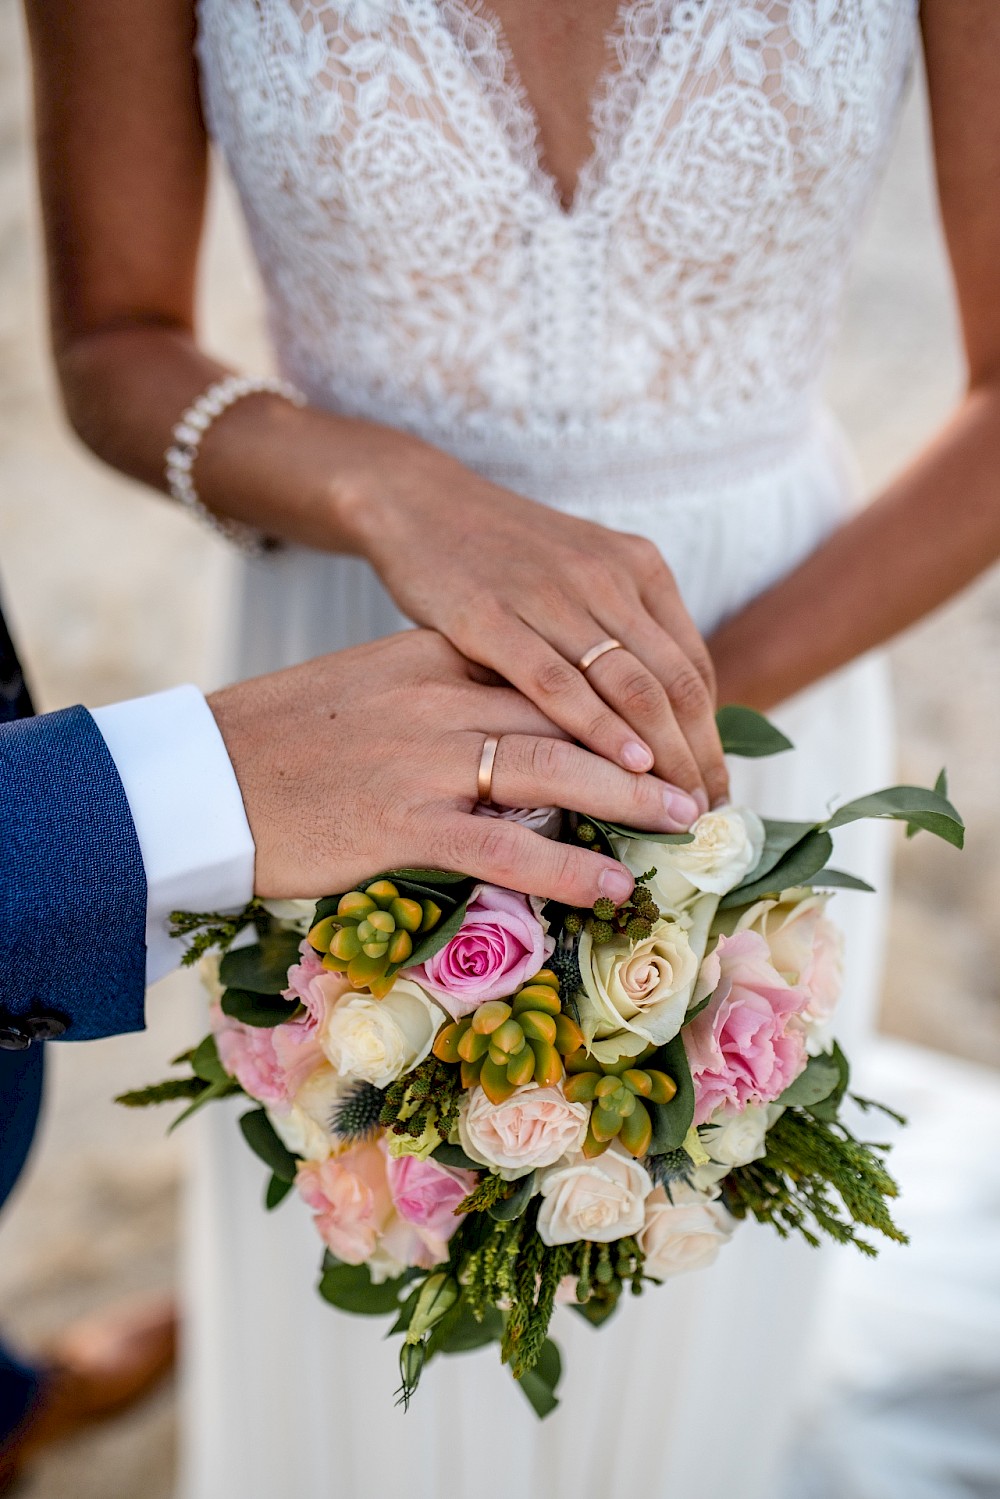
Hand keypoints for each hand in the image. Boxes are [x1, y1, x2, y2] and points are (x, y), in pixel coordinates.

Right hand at [207, 630, 697, 904]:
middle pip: (568, 716)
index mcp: (434, 657)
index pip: (549, 670)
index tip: (666, 729)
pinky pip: (504, 844)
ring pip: (553, 770)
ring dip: (628, 799)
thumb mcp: (374, 687)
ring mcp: (421, 759)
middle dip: (644, 750)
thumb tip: (516, 719)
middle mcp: (438, 698)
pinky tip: (611, 885)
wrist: (201, 775)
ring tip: (683, 821)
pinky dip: (565, 867)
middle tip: (700, 777)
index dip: (618, 703)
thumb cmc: (286, 739)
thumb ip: (447, 692)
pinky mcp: (399, 822)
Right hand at [342, 448, 727, 809]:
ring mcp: (550, 596)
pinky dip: (598, 729)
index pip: (693, 667)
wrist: (419, 502)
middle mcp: (606, 577)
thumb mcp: (582, 575)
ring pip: (629, 687)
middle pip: (673, 684)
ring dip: (663, 757)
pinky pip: (557, 683)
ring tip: (676, 813)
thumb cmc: (502, 555)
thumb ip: (623, 631)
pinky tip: (625, 768)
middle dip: (697, 758)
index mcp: (638, 567)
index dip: (713, 736)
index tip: (717, 787)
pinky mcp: (490, 617)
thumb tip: (661, 717)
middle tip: (707, 817)